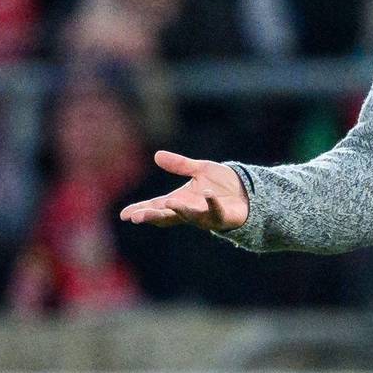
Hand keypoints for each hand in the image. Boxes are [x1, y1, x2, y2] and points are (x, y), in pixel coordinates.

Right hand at [118, 150, 247, 230]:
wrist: (248, 193)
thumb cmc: (221, 184)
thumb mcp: (199, 170)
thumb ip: (179, 165)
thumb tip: (157, 155)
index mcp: (181, 201)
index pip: (156, 206)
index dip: (141, 210)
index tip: (124, 215)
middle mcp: (191, 211)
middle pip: (168, 215)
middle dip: (153, 215)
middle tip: (137, 217)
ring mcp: (207, 216)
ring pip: (191, 216)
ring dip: (180, 210)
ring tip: (169, 202)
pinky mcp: (224, 216)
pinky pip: (217, 211)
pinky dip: (212, 203)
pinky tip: (208, 194)